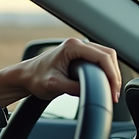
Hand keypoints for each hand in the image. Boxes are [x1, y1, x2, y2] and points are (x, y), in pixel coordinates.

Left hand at [0, 38, 121, 107]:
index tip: (113, 91)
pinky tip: (105, 85)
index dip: (112, 75)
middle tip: (114, 94)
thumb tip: (91, 90)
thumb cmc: (34, 79)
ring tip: (112, 91)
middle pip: (108, 55)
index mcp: (72, 47)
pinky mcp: (79, 56)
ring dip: (112, 73)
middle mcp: (77, 44)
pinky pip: (99, 61)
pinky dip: (106, 72)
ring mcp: (79, 49)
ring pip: (106, 57)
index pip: (103, 57)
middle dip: (114, 75)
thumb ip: (73, 87)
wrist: (24, 77)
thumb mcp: (54, 85)